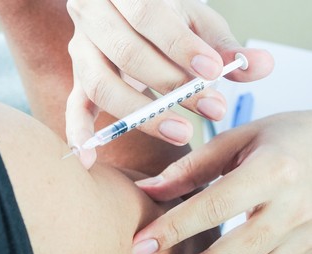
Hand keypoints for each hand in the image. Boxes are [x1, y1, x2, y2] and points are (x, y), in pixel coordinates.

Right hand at [65, 0, 273, 167]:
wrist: (123, 15)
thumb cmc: (162, 19)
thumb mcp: (193, 21)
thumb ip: (223, 44)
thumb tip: (260, 66)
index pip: (149, 16)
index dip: (181, 47)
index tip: (214, 74)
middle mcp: (95, 19)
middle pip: (127, 53)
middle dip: (172, 85)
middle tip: (212, 108)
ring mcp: (82, 52)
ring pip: (102, 85)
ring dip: (141, 114)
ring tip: (181, 132)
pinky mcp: (78, 81)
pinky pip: (74, 107)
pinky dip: (79, 132)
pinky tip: (89, 158)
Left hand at [132, 111, 311, 253]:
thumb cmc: (283, 138)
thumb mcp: (239, 140)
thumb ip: (192, 167)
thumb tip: (148, 189)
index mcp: (273, 171)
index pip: (213, 206)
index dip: (173, 228)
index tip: (140, 245)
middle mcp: (294, 208)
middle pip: (234, 252)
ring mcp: (308, 234)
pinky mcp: (311, 250)